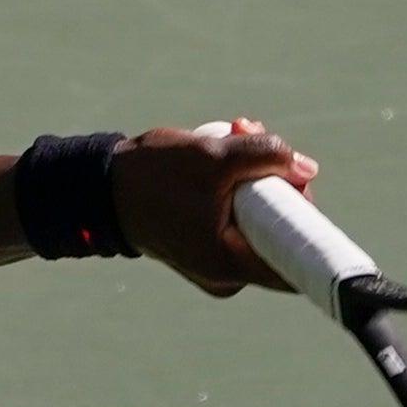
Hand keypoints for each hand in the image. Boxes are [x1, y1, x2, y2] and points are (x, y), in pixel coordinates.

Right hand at [113, 118, 321, 296]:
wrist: (99, 190)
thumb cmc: (150, 178)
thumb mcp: (212, 156)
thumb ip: (267, 156)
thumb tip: (307, 169)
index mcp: (230, 264)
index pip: (295, 260)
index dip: (307, 220)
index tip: (297, 183)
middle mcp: (227, 274)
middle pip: (278, 231)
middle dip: (275, 180)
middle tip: (254, 137)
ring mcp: (217, 263)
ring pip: (259, 219)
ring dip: (254, 175)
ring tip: (234, 132)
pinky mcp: (208, 247)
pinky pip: (239, 219)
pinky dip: (236, 187)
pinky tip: (222, 154)